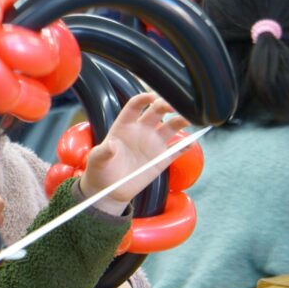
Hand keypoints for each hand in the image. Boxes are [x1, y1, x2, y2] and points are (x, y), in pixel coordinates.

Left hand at [79, 93, 188, 214]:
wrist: (109, 191)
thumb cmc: (100, 171)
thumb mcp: (96, 161)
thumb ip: (103, 152)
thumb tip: (110, 145)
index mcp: (124, 126)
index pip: (134, 106)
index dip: (143, 98)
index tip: (152, 96)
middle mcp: (141, 131)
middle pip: (157, 111)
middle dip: (166, 105)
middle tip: (174, 106)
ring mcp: (153, 143)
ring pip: (171, 126)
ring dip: (181, 120)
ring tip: (189, 119)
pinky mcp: (162, 159)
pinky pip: (178, 149)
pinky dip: (186, 145)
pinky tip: (191, 142)